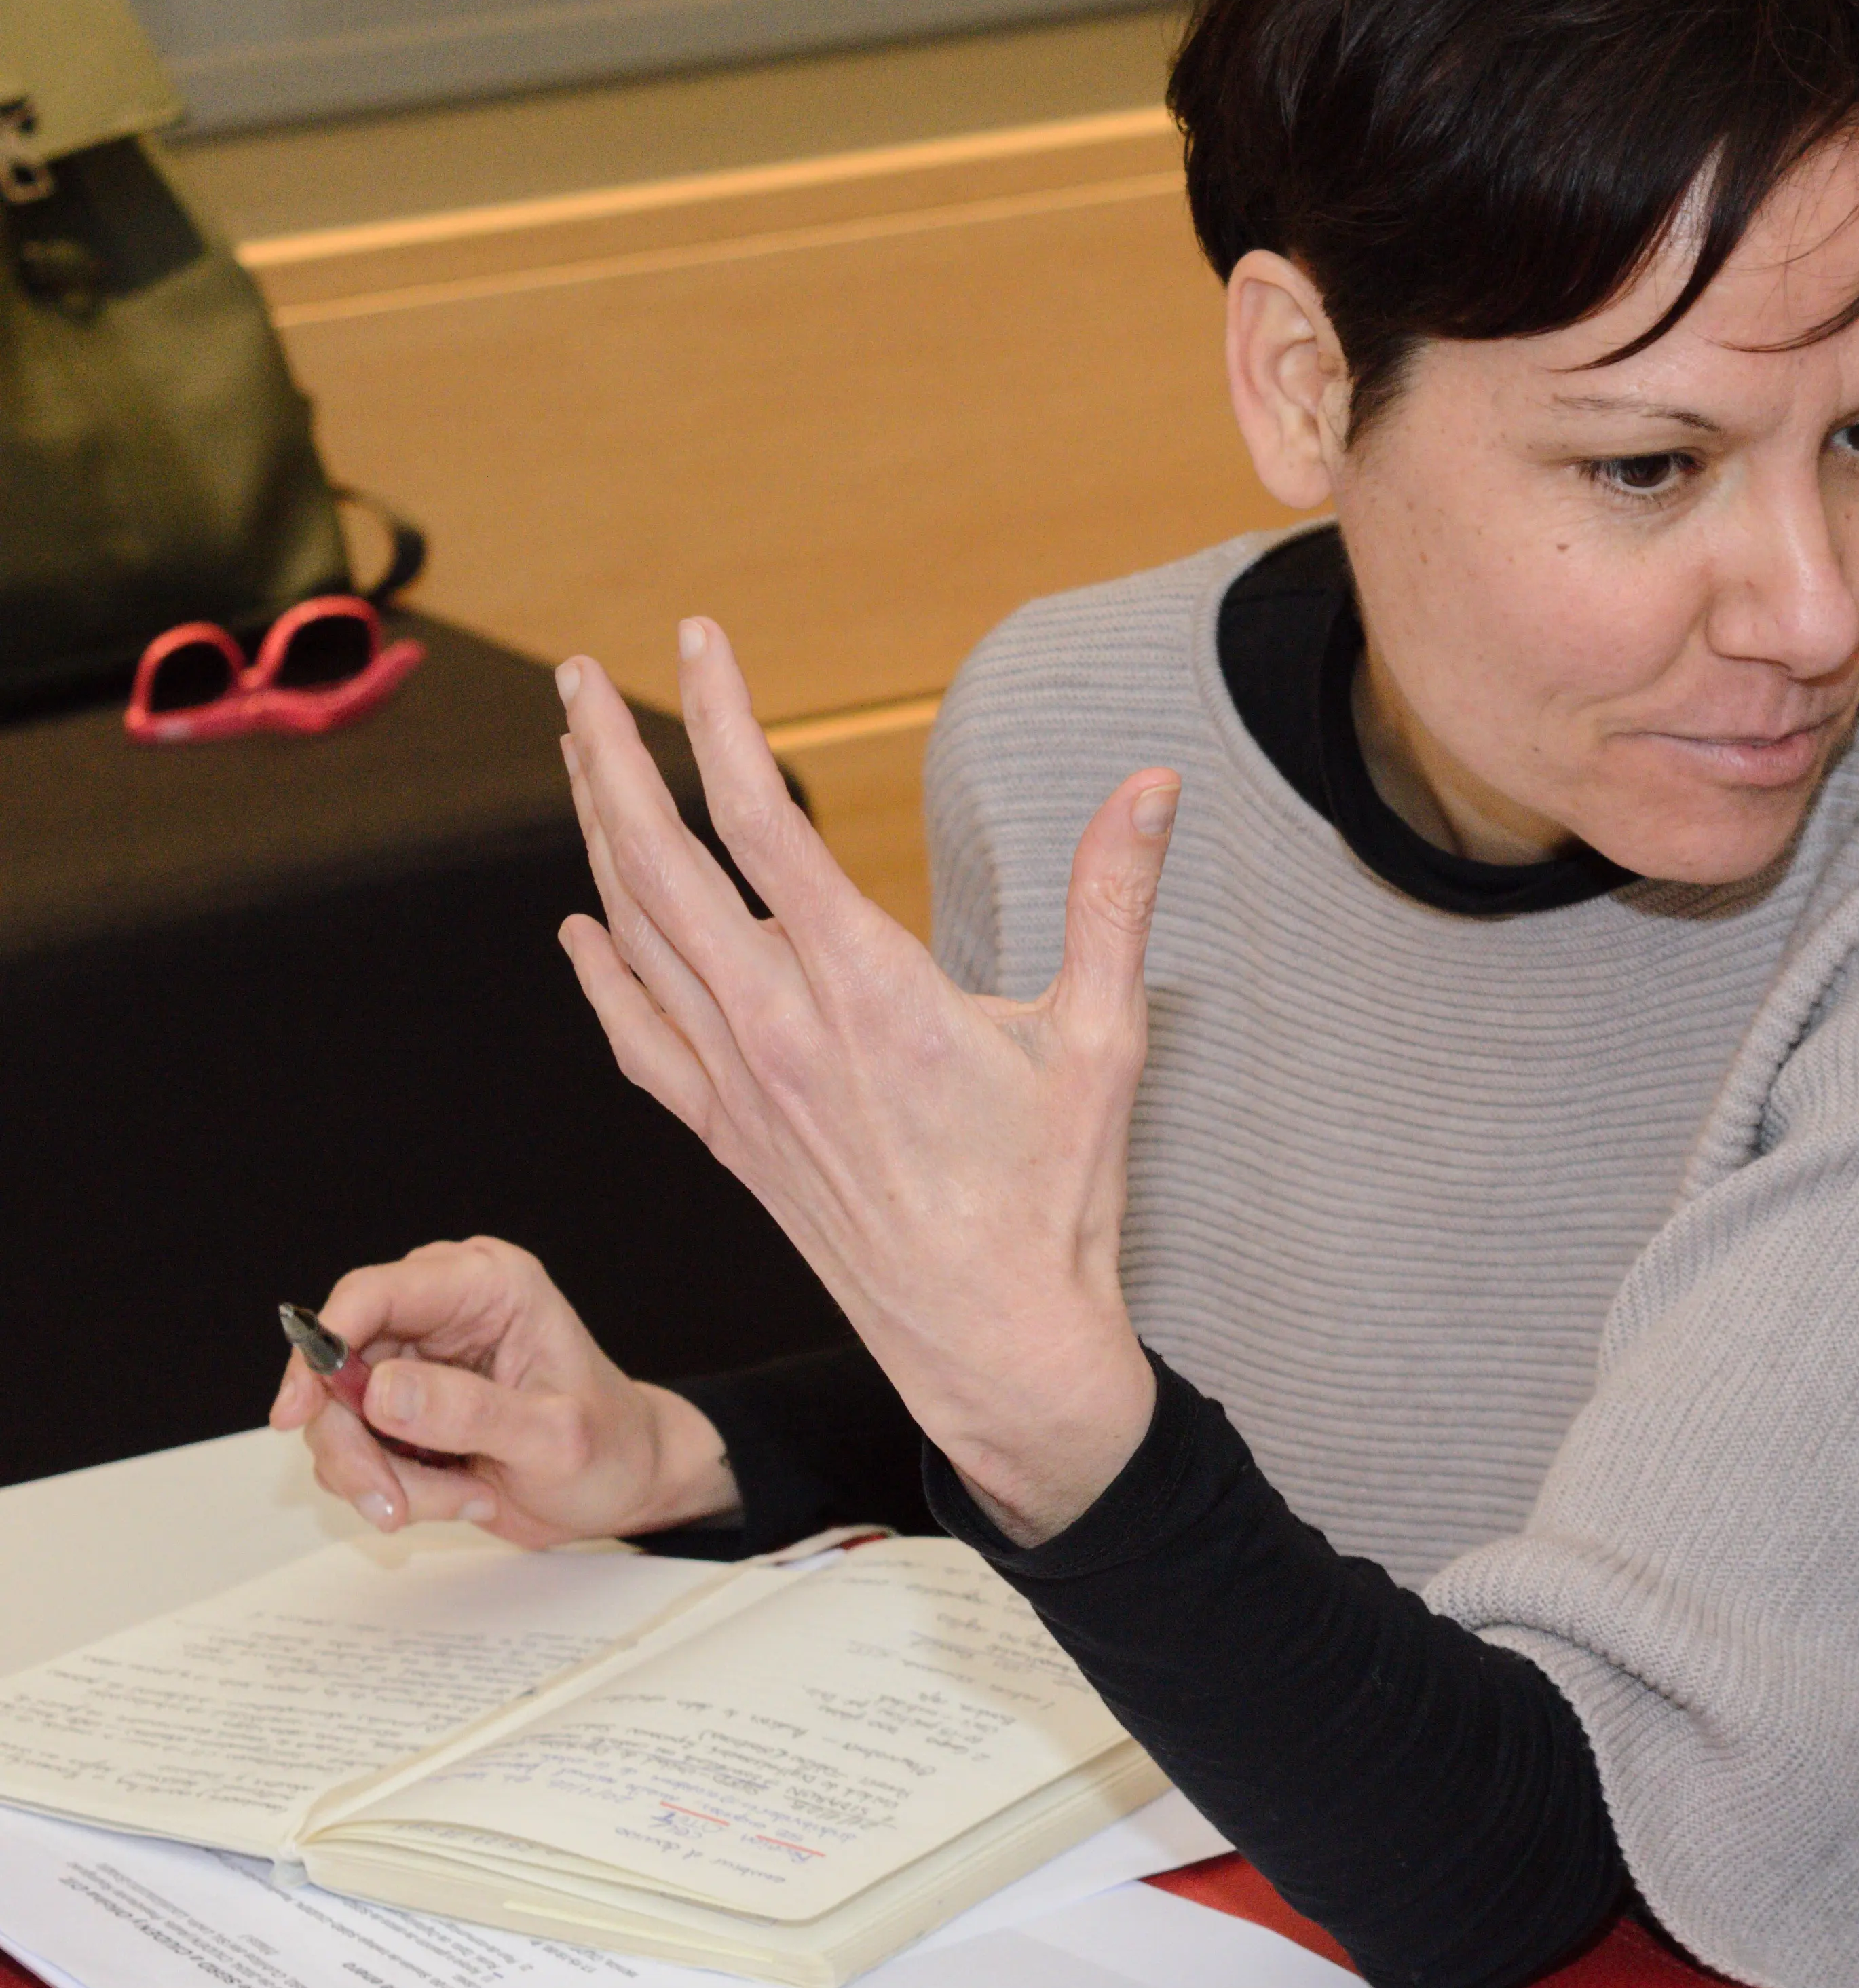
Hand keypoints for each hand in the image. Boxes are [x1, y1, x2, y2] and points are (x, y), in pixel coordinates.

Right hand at [271, 1236, 736, 1545]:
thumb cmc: (612, 1448)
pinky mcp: (403, 1411)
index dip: (321, 1348)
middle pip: (336, 1368)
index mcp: (488, 1286)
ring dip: (385, 1478)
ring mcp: (416, 1363)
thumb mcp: (553, 1437)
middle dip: (356, 1446)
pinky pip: (355, 1452)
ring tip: (465, 1496)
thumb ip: (470, 1413)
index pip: (373, 1294)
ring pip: (337, 1420)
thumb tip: (380, 1392)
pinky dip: (395, 1489)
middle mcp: (443, 1313)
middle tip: (396, 1504)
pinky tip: (462, 1493)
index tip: (298, 1413)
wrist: (625, 1483)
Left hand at [552, 618, 1170, 1544]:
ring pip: (633, 939)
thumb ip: (1114, 900)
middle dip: (609, 759)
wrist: (992, 1345)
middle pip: (658, 865)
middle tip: (577, 678)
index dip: (720, 719)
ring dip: (594, 840)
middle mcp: (779, 1032)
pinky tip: (579, 930)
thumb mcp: (1104, 1038)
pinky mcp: (728, 1141)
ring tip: (579, 763)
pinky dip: (599, 974)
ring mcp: (738, 1090)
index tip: (698, 642)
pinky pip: (638, 1040)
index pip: (764, 821)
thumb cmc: (1054, 1199)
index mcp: (868, 992)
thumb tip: (1152, 785)